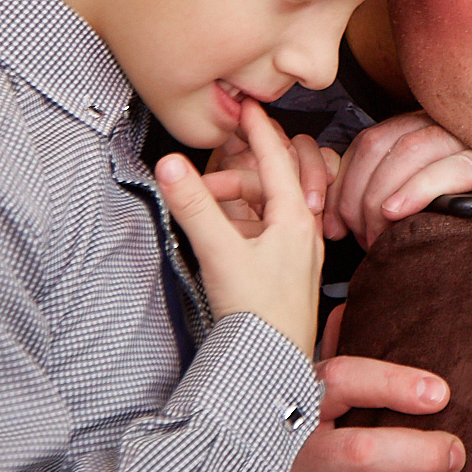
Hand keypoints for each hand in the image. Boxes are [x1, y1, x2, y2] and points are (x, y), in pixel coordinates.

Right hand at [156, 101, 322, 358]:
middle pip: (269, 182)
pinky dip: (239, 223)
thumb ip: (193, 205)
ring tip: (205, 212)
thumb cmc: (256, 313)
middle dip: (235, 176)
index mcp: (295, 217)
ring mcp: (296, 251)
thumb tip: (169, 163)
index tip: (245, 105)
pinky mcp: (285, 271)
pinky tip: (219, 236)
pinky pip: (264, 230)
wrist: (270, 366)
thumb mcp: (218, 252)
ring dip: (234, 201)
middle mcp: (302, 229)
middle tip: (201, 186)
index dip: (258, 129)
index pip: (276, 157)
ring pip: (265, 207)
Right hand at [247, 306, 464, 471]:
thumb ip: (327, 371)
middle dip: (422, 452)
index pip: (338, 381)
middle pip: (360, 449)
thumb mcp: (296, 418)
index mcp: (287, 414)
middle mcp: (278, 461)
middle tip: (456, 454)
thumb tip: (350, 307)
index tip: (441, 393)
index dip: (392, 382)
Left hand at [325, 103, 471, 241]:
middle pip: (381, 145)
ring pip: (407, 153)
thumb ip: (447, 187)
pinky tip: (395, 211)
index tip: (335, 220)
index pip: (377, 138)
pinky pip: (453, 167)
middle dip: (350, 192)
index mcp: (453, 122)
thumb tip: (393, 221)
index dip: (346, 178)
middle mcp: (465, 120)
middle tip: (345, 234)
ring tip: (366, 231)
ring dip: (374, 195)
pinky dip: (416, 188)